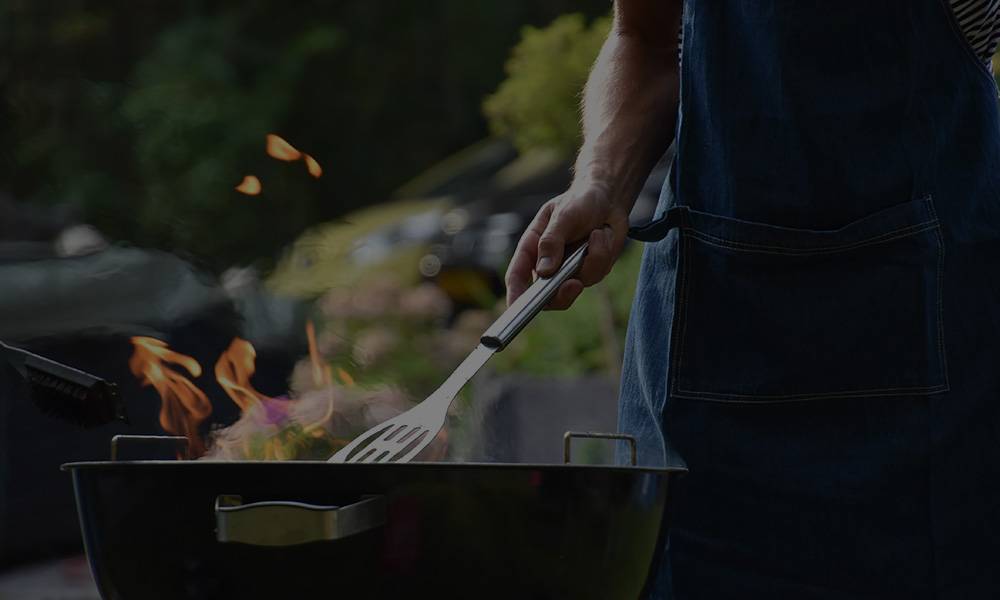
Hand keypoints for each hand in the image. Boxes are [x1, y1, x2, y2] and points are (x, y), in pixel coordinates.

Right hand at [505, 182, 629, 309]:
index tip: (516, 308)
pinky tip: (605, 235)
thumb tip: (544, 270)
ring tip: (599, 233)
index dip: (515, 295)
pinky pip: (597, 274)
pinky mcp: (590, 270)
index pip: (517, 276)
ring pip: (578, 284)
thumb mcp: (563, 215)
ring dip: (593, 259)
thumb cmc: (579, 201)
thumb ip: (552, 241)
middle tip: (574, 284)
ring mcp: (569, 269)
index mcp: (533, 248)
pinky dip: (605, 255)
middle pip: (547, 295)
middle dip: (562, 294)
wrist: (609, 199)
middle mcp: (548, 263)